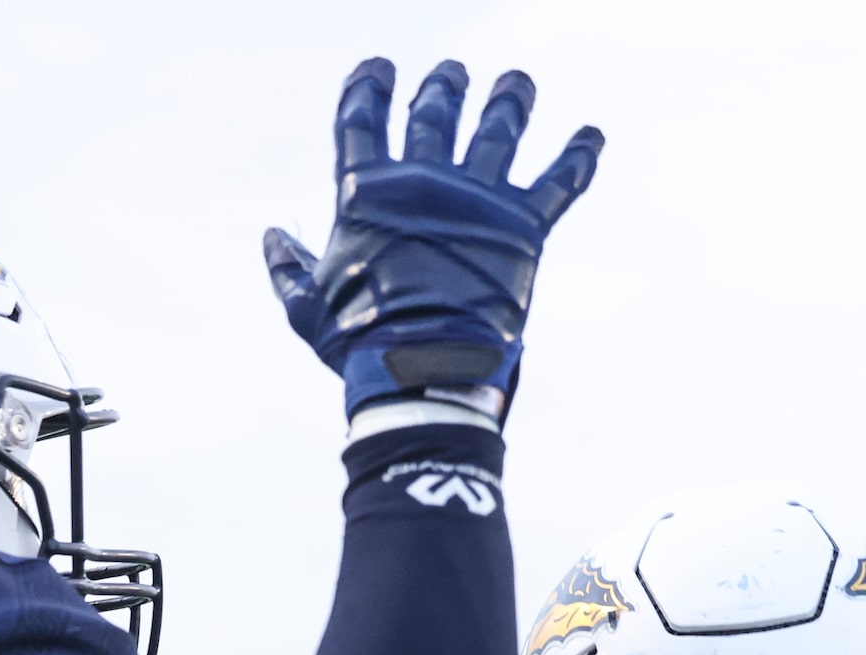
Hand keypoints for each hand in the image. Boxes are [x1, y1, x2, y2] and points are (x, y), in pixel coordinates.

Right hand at [264, 57, 602, 416]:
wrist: (426, 374)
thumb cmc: (359, 346)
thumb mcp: (306, 310)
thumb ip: (288, 268)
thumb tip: (272, 235)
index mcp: (366, 194)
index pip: (361, 120)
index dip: (368, 88)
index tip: (378, 68)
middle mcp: (424, 184)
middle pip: (433, 116)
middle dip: (443, 89)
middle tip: (451, 73)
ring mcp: (477, 202)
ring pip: (498, 133)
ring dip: (510, 102)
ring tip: (517, 82)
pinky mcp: (524, 230)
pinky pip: (559, 184)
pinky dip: (579, 158)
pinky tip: (593, 135)